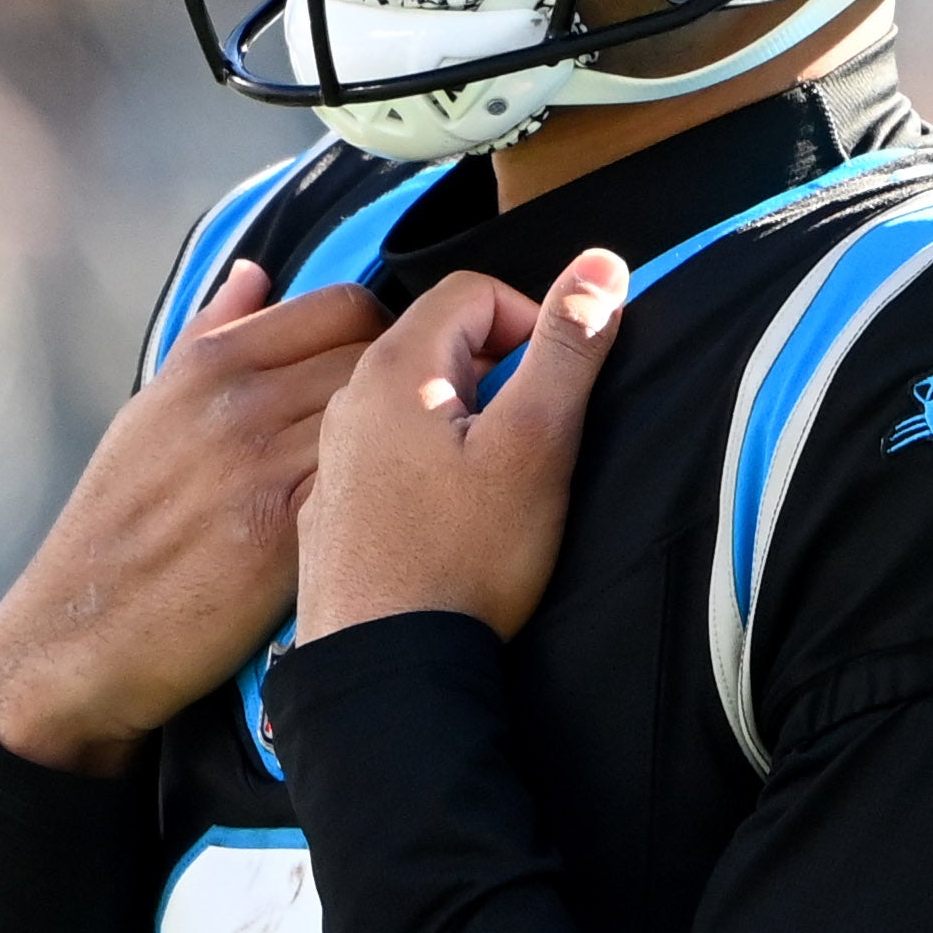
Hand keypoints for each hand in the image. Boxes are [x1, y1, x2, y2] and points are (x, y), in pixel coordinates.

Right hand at [0, 260, 387, 774]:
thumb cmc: (117, 525)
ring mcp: (263, 465)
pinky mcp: (287, 533)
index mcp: (208, 365)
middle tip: (417, 424)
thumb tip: (256, 272)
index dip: (383, 335)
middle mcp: (238, 403)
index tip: (391, 372)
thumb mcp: (147, 411)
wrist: (81, 632)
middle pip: (377, 355)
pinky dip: (391, 490)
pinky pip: (371, 482)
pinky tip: (390, 516)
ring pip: (386, 416)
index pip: (342, 305)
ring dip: (411, 441)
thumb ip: (207, 336)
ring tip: (411, 471)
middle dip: (409, 384)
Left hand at [297, 250, 628, 643]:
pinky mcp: (330, 510)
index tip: (557, 386)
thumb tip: (602, 263)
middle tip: (534, 440)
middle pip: (439, 343)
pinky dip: (426, 465)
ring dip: (464, 421)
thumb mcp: (536, 442)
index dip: (533, 322)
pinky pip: (386, 456)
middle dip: (501, 373)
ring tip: (496, 484)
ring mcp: (331, 457)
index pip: (473, 290)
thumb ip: (568, 346)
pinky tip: (448, 522)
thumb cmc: (465, 557)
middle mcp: (348, 401)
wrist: (387, 668)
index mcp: (393, 367)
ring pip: (413, 402)